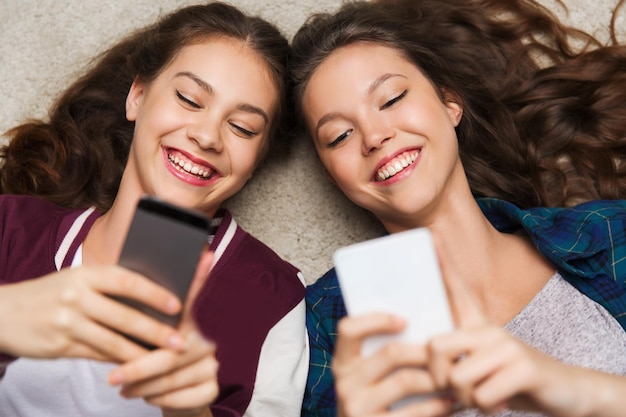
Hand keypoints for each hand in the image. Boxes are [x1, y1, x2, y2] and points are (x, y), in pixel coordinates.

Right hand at [0, 265, 184, 362]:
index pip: (127, 281)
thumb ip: (107, 286)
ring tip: (165, 359)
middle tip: (180, 341)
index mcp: (85, 274)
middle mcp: (76, 296)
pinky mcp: (60, 346)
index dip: (154, 293)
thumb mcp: (76, 279)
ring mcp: (66, 322)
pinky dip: (119, 361)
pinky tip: (137, 365)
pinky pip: (97, 356)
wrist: (3, 312)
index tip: (178, 304)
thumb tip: (152, 298)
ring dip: (142, 353)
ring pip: (112, 342)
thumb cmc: (51, 293)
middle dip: (156, 331)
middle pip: (124, 316)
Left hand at [108, 251, 219, 414]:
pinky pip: (181, 398)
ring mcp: (213, 365)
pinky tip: (143, 396)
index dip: (200, 277)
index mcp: (192, 322)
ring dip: (144, 386)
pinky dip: (158, 400)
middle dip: (140, 367)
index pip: (195, 295)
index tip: (204, 255)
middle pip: (173, 352)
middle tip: (113, 376)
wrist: (173, 397)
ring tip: (122, 387)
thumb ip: (142, 314)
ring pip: (173, 378)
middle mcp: (209, 340)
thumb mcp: (147, 336)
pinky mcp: (212, 389)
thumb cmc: (152, 360)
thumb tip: (125, 282)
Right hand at [332, 313, 454, 416]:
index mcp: (342, 363)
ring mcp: (357, 408)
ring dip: (435, 377)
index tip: (405, 320)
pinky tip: (450, 401)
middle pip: (390, 353)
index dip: (376, 320)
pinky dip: (437, 405)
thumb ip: (382, 356)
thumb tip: (421, 328)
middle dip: (425, 351)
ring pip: (405, 380)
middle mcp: (344, 383)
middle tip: (447, 352)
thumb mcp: (367, 377)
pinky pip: (413, 412)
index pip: (349, 329)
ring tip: (453, 375)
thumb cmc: (375, 402)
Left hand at [428, 264, 625, 416]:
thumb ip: (454, 357)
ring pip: (457, 377)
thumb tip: (423, 357)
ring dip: (465, 398)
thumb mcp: (479, 364)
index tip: (430, 234)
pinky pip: (481, 395)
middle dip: (438, 378)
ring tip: (481, 397)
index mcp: (476, 325)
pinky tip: (499, 403)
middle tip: (455, 391)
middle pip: (435, 346)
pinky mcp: (523, 367)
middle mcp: (489, 329)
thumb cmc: (510, 380)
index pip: (455, 289)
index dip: (442, 263)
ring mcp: (507, 345)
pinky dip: (485, 408)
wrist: (563, 392)